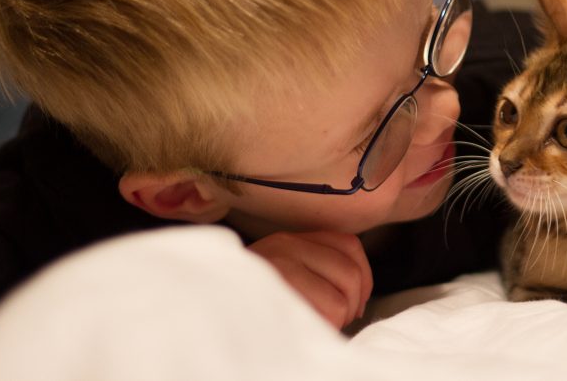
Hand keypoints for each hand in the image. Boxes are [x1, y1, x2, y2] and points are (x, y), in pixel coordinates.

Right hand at [247, 230, 373, 329]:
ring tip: (315, 324)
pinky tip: (307, 328)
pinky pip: (327, 314)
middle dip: (351, 303)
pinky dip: (326, 328)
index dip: (362, 276)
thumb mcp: (283, 270)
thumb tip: (359, 287)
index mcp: (289, 238)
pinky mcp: (277, 296)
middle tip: (333, 318)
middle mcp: (284, 246)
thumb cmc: (253, 301)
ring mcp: (278, 269)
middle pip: (351, 274)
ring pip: (341, 300)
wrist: (205, 308)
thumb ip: (315, 265)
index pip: (349, 245)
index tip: (355, 298)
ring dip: (336, 319)